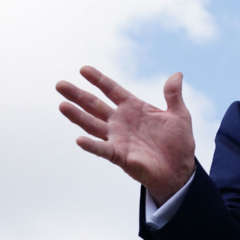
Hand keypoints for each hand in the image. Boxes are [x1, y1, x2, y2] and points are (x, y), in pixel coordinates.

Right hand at [56, 66, 195, 203]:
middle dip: (78, 95)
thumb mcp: (179, 115)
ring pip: (92, 125)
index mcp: (134, 108)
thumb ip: (173, 95)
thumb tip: (177, 74)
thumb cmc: (178, 142)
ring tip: (62, 105)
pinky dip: (91, 145)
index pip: (112, 90)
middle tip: (60, 84)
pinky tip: (79, 139)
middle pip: (95, 105)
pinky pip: (103, 149)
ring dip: (77, 116)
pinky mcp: (120, 156)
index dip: (99, 80)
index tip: (83, 69)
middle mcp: (121, 122)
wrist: (180, 170)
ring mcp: (118, 138)